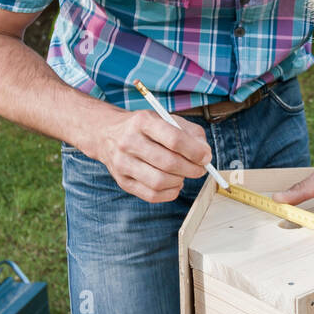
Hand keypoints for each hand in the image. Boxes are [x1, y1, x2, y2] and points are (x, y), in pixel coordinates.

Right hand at [89, 109, 211, 202]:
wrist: (107, 134)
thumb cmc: (144, 128)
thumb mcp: (166, 119)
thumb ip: (190, 132)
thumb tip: (205, 154)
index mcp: (143, 121)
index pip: (174, 140)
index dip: (195, 151)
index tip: (206, 157)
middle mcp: (129, 142)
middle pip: (168, 163)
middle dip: (191, 169)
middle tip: (199, 169)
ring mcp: (122, 163)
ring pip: (159, 181)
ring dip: (180, 181)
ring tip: (183, 175)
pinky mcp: (122, 181)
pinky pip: (151, 195)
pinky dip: (169, 193)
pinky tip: (173, 184)